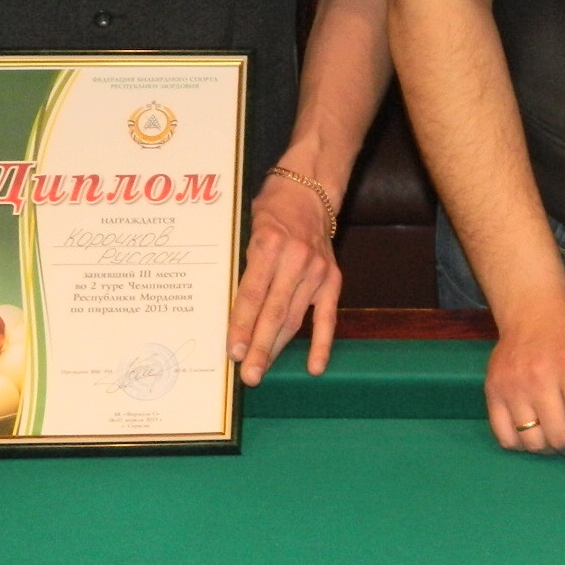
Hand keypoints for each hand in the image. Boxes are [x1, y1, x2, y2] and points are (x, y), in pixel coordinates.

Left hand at [228, 173, 341, 386]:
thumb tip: (232, 315)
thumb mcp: (249, 232)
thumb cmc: (272, 210)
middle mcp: (296, 259)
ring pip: (296, 318)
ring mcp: (318, 271)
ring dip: (278, 348)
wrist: (309, 189)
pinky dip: (322, 343)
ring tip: (262, 372)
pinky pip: (328, 316)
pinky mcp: (332, 278)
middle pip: (275, 312)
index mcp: (270, 246)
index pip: (253, 294)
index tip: (234, 352)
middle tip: (248, 375)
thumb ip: (245, 269)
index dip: (242, 325)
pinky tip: (315, 367)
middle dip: (260, 347)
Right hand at [484, 292, 564, 480]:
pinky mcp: (493, 390)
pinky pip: (505, 437)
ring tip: (554, 434)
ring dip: (546, 447)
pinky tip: (532, 431)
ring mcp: (513, 385)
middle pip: (557, 435)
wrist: (530, 307)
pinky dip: (520, 444)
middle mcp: (539, 377)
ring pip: (531, 442)